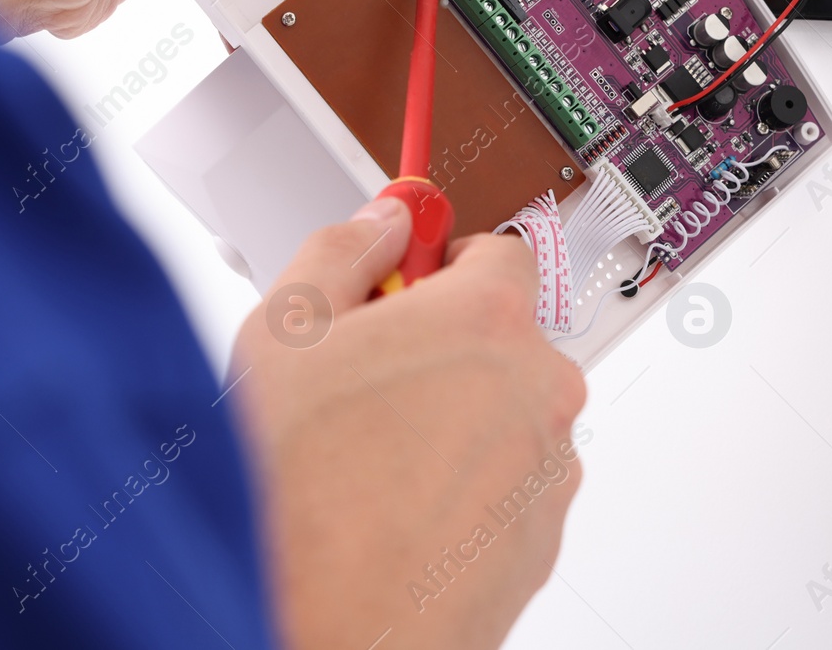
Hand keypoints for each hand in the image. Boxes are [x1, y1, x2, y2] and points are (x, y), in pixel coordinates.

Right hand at [231, 198, 587, 649]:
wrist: (330, 631)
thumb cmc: (301, 499)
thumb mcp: (283, 335)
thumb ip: (343, 250)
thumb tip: (382, 222)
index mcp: (487, 322)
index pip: (497, 250)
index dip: (440, 262)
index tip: (410, 275)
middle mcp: (539, 389)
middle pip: (502, 335)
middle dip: (441, 345)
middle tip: (366, 379)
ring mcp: (548, 469)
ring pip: (503, 412)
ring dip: (454, 418)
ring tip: (370, 459)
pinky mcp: (543, 536)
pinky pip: (508, 484)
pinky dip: (466, 486)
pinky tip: (396, 508)